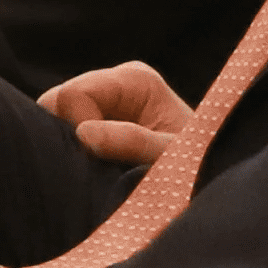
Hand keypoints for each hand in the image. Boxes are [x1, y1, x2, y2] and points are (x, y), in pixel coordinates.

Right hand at [39, 60, 194, 166]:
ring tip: (98, 174)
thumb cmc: (202, 168)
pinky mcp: (96, 128)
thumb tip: (84, 134)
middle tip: (94, 169)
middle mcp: (115, 85)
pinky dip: (72, 157)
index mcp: (135, 80)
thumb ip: (133, 142)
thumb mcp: (174, 156)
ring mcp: (103, 106)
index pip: (73, 95)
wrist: (212, 188)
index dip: (77, 129)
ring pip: (54, 121)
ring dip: (70, 151)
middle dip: (66, 137)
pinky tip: (92, 174)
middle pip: (56, 102)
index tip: (100, 160)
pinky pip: (63, 138)